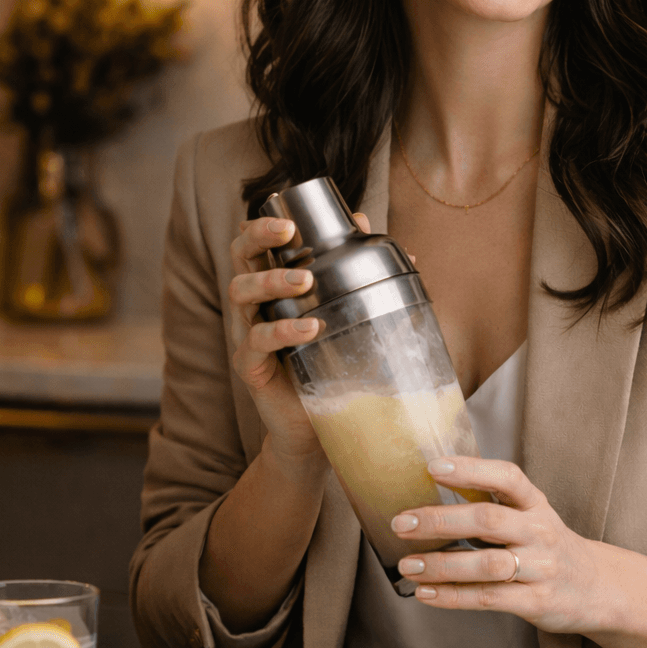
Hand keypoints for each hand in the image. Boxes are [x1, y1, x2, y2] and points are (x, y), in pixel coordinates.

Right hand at [228, 211, 370, 462]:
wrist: (317, 429)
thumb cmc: (332, 367)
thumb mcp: (353, 320)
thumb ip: (371, 285)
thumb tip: (406, 249)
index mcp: (275, 287)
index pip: (256, 244)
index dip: (263, 225)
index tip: (290, 218)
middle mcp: (256, 305)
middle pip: (240, 258)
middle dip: (258, 238)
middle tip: (286, 233)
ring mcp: (248, 334)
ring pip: (241, 293)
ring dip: (271, 281)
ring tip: (303, 281)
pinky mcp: (250, 367)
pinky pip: (254, 342)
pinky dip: (280, 331)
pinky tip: (309, 328)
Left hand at [390, 457, 607, 634]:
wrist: (599, 588)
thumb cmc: (549, 546)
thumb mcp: (533, 516)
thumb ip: (495, 504)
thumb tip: (434, 489)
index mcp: (536, 504)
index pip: (507, 477)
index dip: (471, 469)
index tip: (434, 467)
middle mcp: (540, 532)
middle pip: (488, 520)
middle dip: (441, 520)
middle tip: (402, 522)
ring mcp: (541, 568)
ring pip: (485, 564)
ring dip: (441, 564)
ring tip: (408, 565)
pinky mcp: (537, 602)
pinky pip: (488, 599)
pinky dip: (453, 597)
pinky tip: (426, 594)